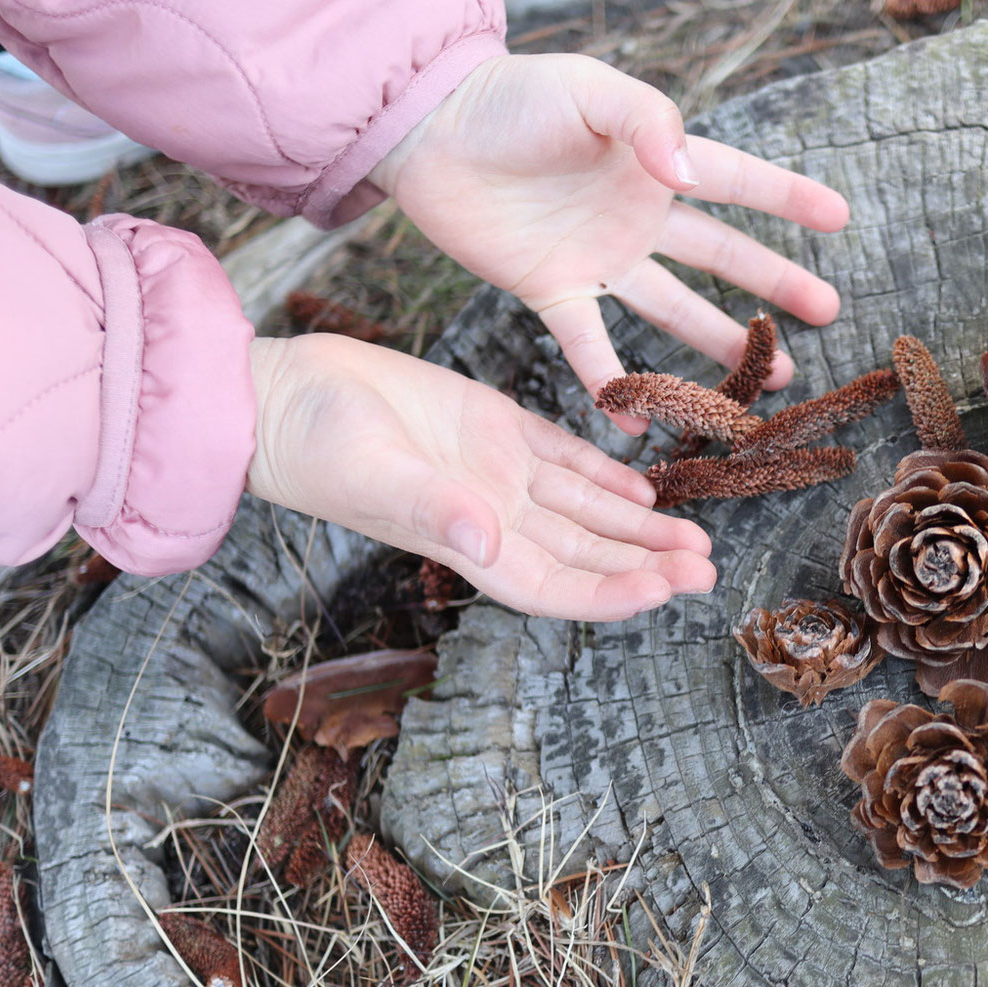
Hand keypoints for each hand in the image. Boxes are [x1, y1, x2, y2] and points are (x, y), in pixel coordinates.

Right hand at [244, 335, 715, 620]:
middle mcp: (493, 516)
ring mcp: (496, 472)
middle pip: (587, 552)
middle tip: (708, 566)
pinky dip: (605, 474)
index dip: (612, 593)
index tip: (666, 589)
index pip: (557, 584)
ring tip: (697, 537)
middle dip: (647, 562)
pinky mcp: (493, 426)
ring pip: (587, 510)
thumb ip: (434, 509)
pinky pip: (564, 458)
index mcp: (469, 541)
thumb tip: (486, 544)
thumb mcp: (375, 476)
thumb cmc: (313, 447)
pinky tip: (645, 487)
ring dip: (642, 526)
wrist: (279, 393)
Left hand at [369, 53, 849, 430]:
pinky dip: (614, 385)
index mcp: (654, 161)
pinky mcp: (551, 291)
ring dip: (720, 345)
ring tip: (769, 381)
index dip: (788, 200)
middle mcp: (636, 216)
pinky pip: (592, 347)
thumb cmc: (511, 96)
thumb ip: (647, 123)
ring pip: (673, 310)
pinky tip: (642, 424)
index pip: (737, 182)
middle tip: (826, 315)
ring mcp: (598, 258)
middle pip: (720, 257)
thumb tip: (692, 175)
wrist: (429, 129)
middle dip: (775, 286)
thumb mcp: (589, 91)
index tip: (840, 218)